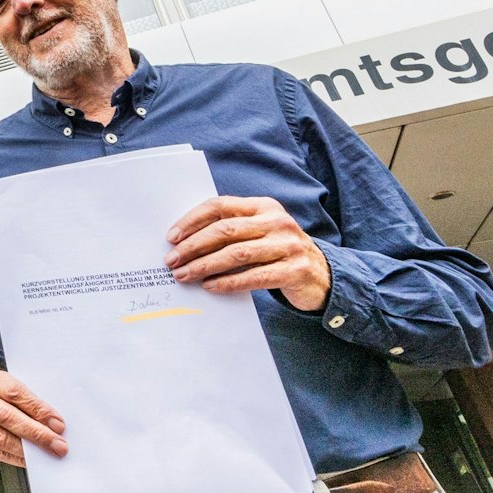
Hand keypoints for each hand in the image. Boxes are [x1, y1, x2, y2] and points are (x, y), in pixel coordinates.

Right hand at [0, 363, 66, 468]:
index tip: (57, 423)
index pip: (13, 392)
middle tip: (57, 443)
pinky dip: (14, 457)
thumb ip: (22, 398)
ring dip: (27, 449)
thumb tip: (50, 421)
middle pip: (6, 416)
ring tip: (46, 453)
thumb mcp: (1, 383)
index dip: (37, 409)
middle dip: (36, 432)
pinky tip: (29, 459)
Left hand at [165, 196, 330, 311]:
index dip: (192, 220)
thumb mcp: (259, 232)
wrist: (321, 275)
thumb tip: (184, 243)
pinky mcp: (295, 270)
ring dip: (205, 265)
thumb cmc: (278, 253)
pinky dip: (228, 282)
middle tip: (172, 261)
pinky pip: (254, 276)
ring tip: (184, 275)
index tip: (172, 237)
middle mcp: (277, 222)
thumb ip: (231, 231)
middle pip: (225, 230)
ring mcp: (288, 245)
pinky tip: (210, 287)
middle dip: (193, 246)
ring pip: (237, 253)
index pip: (221, 206)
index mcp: (264, 206)